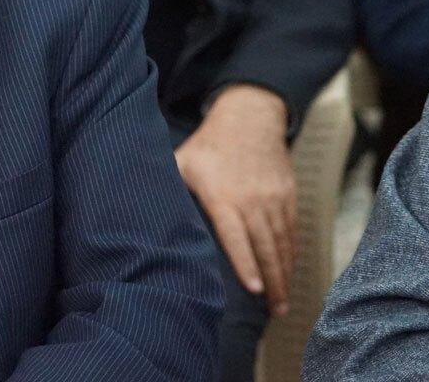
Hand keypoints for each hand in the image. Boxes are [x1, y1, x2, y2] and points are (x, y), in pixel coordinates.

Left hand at [174, 84, 295, 315]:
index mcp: (223, 196)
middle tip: (274, 312)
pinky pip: (292, 231)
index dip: (246, 264)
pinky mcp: (288, 195)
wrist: (248, 117)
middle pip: (265, 248)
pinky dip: (292, 254)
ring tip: (282, 302)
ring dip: (284, 274)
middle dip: (272, 283)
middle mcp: (252, 200)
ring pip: (282, 243)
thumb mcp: (182, 162)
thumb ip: (168, 188)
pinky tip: (289, 272)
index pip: (236, 237)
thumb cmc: (209, 144)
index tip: (255, 290)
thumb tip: (136, 213)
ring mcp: (274, 198)